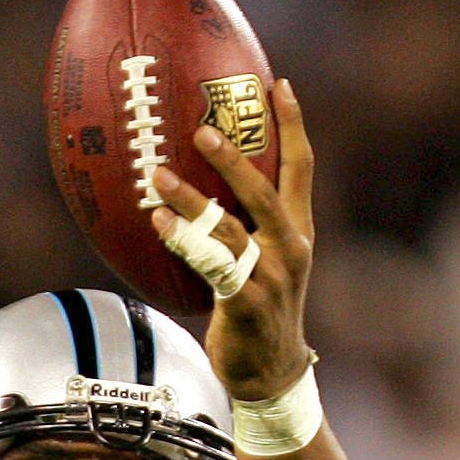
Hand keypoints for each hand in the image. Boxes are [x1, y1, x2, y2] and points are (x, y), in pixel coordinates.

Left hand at [149, 77, 315, 400]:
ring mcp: (270, 276)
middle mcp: (290, 248)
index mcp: (298, 232)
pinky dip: (184, 239)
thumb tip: (201, 189)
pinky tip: (158, 221)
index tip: (279, 84)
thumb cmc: (261, 314)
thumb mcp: (265, 264)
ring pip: (231, 226)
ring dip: (193, 198)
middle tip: (202, 127)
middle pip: (265, 190)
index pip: (301, 169)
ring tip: (158, 175)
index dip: (293, 125)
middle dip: (234, 157)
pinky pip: (210, 263)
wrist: (273, 374)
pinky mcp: (247, 302)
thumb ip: (244, 227)